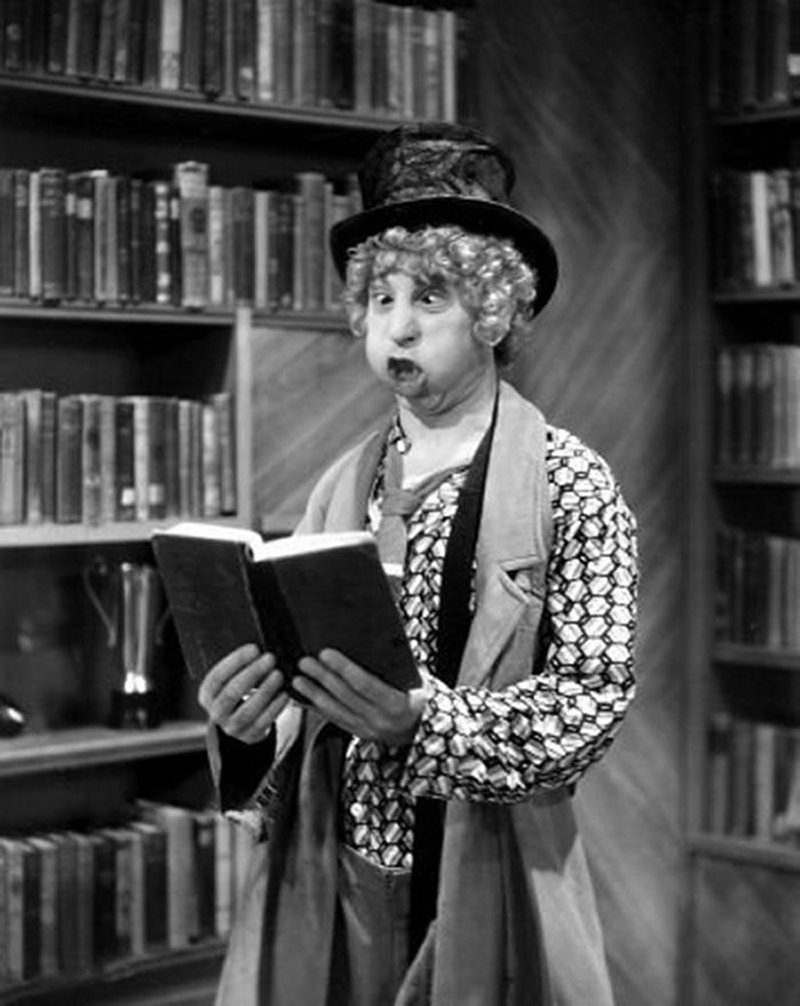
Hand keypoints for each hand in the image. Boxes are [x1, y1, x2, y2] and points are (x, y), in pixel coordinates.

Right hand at [198, 643, 288, 744]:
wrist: (242, 721)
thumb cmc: (239, 690)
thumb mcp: (232, 679)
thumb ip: (240, 666)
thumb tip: (259, 650)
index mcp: (207, 695)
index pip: (217, 677)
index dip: (236, 662)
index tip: (254, 648)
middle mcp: (216, 713)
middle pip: (231, 693)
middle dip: (252, 673)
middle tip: (270, 658)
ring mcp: (232, 727)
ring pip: (247, 710)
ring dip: (265, 691)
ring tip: (279, 675)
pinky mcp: (250, 735)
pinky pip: (263, 721)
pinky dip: (275, 707)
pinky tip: (284, 694)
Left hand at [293, 649, 427, 746]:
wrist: (426, 730)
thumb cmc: (422, 697)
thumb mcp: (419, 680)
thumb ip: (397, 666)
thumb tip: (373, 641)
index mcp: (399, 705)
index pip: (365, 684)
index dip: (344, 668)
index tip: (326, 653)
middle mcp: (382, 721)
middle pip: (345, 696)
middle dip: (323, 677)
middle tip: (305, 661)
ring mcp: (369, 730)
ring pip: (335, 710)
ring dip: (314, 694)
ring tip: (297, 679)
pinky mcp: (359, 734)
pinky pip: (334, 720)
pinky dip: (317, 708)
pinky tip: (303, 697)